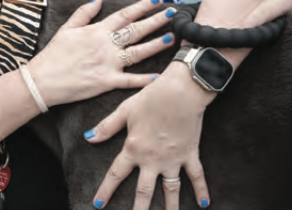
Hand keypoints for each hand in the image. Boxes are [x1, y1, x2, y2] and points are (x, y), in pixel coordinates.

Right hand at [27, 0, 176, 106]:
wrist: (43, 80)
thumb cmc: (54, 54)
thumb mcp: (67, 28)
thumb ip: (84, 13)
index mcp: (97, 31)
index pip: (124, 15)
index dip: (141, 6)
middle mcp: (106, 45)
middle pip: (136, 31)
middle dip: (156, 21)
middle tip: (173, 14)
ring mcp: (108, 64)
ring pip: (138, 53)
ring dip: (156, 45)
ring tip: (172, 38)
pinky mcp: (107, 82)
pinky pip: (130, 81)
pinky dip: (146, 80)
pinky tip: (160, 77)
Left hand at [85, 63, 214, 209]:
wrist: (180, 92)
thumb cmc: (150, 98)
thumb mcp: (124, 110)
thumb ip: (107, 127)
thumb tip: (88, 138)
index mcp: (134, 148)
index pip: (116, 174)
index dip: (106, 190)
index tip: (98, 204)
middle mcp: (153, 159)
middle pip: (144, 191)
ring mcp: (173, 159)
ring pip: (170, 190)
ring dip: (170, 207)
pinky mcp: (190, 154)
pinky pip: (196, 176)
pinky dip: (201, 190)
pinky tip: (203, 204)